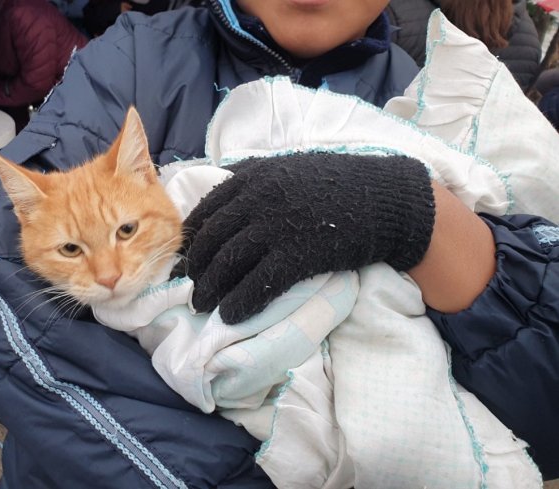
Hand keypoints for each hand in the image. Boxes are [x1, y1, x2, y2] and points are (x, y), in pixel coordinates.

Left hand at [171, 153, 434, 323]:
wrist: (385, 199)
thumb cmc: (338, 183)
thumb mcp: (288, 167)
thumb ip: (253, 175)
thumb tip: (220, 181)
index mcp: (252, 177)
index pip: (207, 210)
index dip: (192, 238)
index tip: (185, 257)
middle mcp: (258, 199)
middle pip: (212, 239)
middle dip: (196, 267)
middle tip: (190, 286)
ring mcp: (277, 227)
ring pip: (229, 263)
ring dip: (210, 288)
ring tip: (202, 305)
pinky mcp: (298, 254)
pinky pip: (258, 283)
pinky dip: (240, 302)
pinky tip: (230, 315)